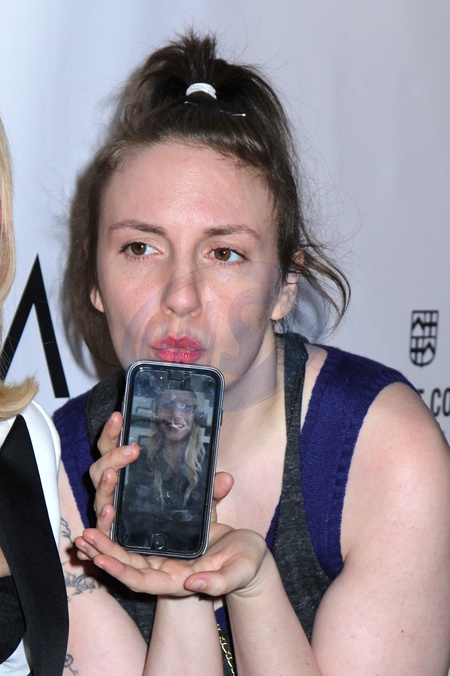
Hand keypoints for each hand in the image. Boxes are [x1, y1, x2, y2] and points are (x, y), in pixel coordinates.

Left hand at [75, 522, 268, 599]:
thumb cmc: (247, 564)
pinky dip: (121, 533)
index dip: (121, 571)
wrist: (248, 556)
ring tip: (83, 534)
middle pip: (128, 567)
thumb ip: (219, 581)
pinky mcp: (167, 544)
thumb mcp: (239, 571)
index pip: (142, 581)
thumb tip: (194, 582)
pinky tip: (107, 519)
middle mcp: (166, 572)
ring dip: (106, 545)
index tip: (100, 558)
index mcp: (179, 581)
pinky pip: (138, 540)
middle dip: (104, 554)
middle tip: (83, 537)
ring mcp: (164, 558)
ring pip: (129, 554)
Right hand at [89, 411, 233, 535]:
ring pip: (100, 493)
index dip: (113, 432)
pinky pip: (102, 527)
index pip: (115, 448)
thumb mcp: (200, 506)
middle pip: (101, 466)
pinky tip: (111, 511)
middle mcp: (117, 491)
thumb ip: (211, 492)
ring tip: (113, 474)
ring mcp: (112, 512)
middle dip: (112, 454)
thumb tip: (225, 478)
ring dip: (105, 484)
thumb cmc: (182, 522)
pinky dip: (103, 519)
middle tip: (132, 449)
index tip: (120, 415)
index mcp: (131, 475)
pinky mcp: (114, 537)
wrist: (181, 559)